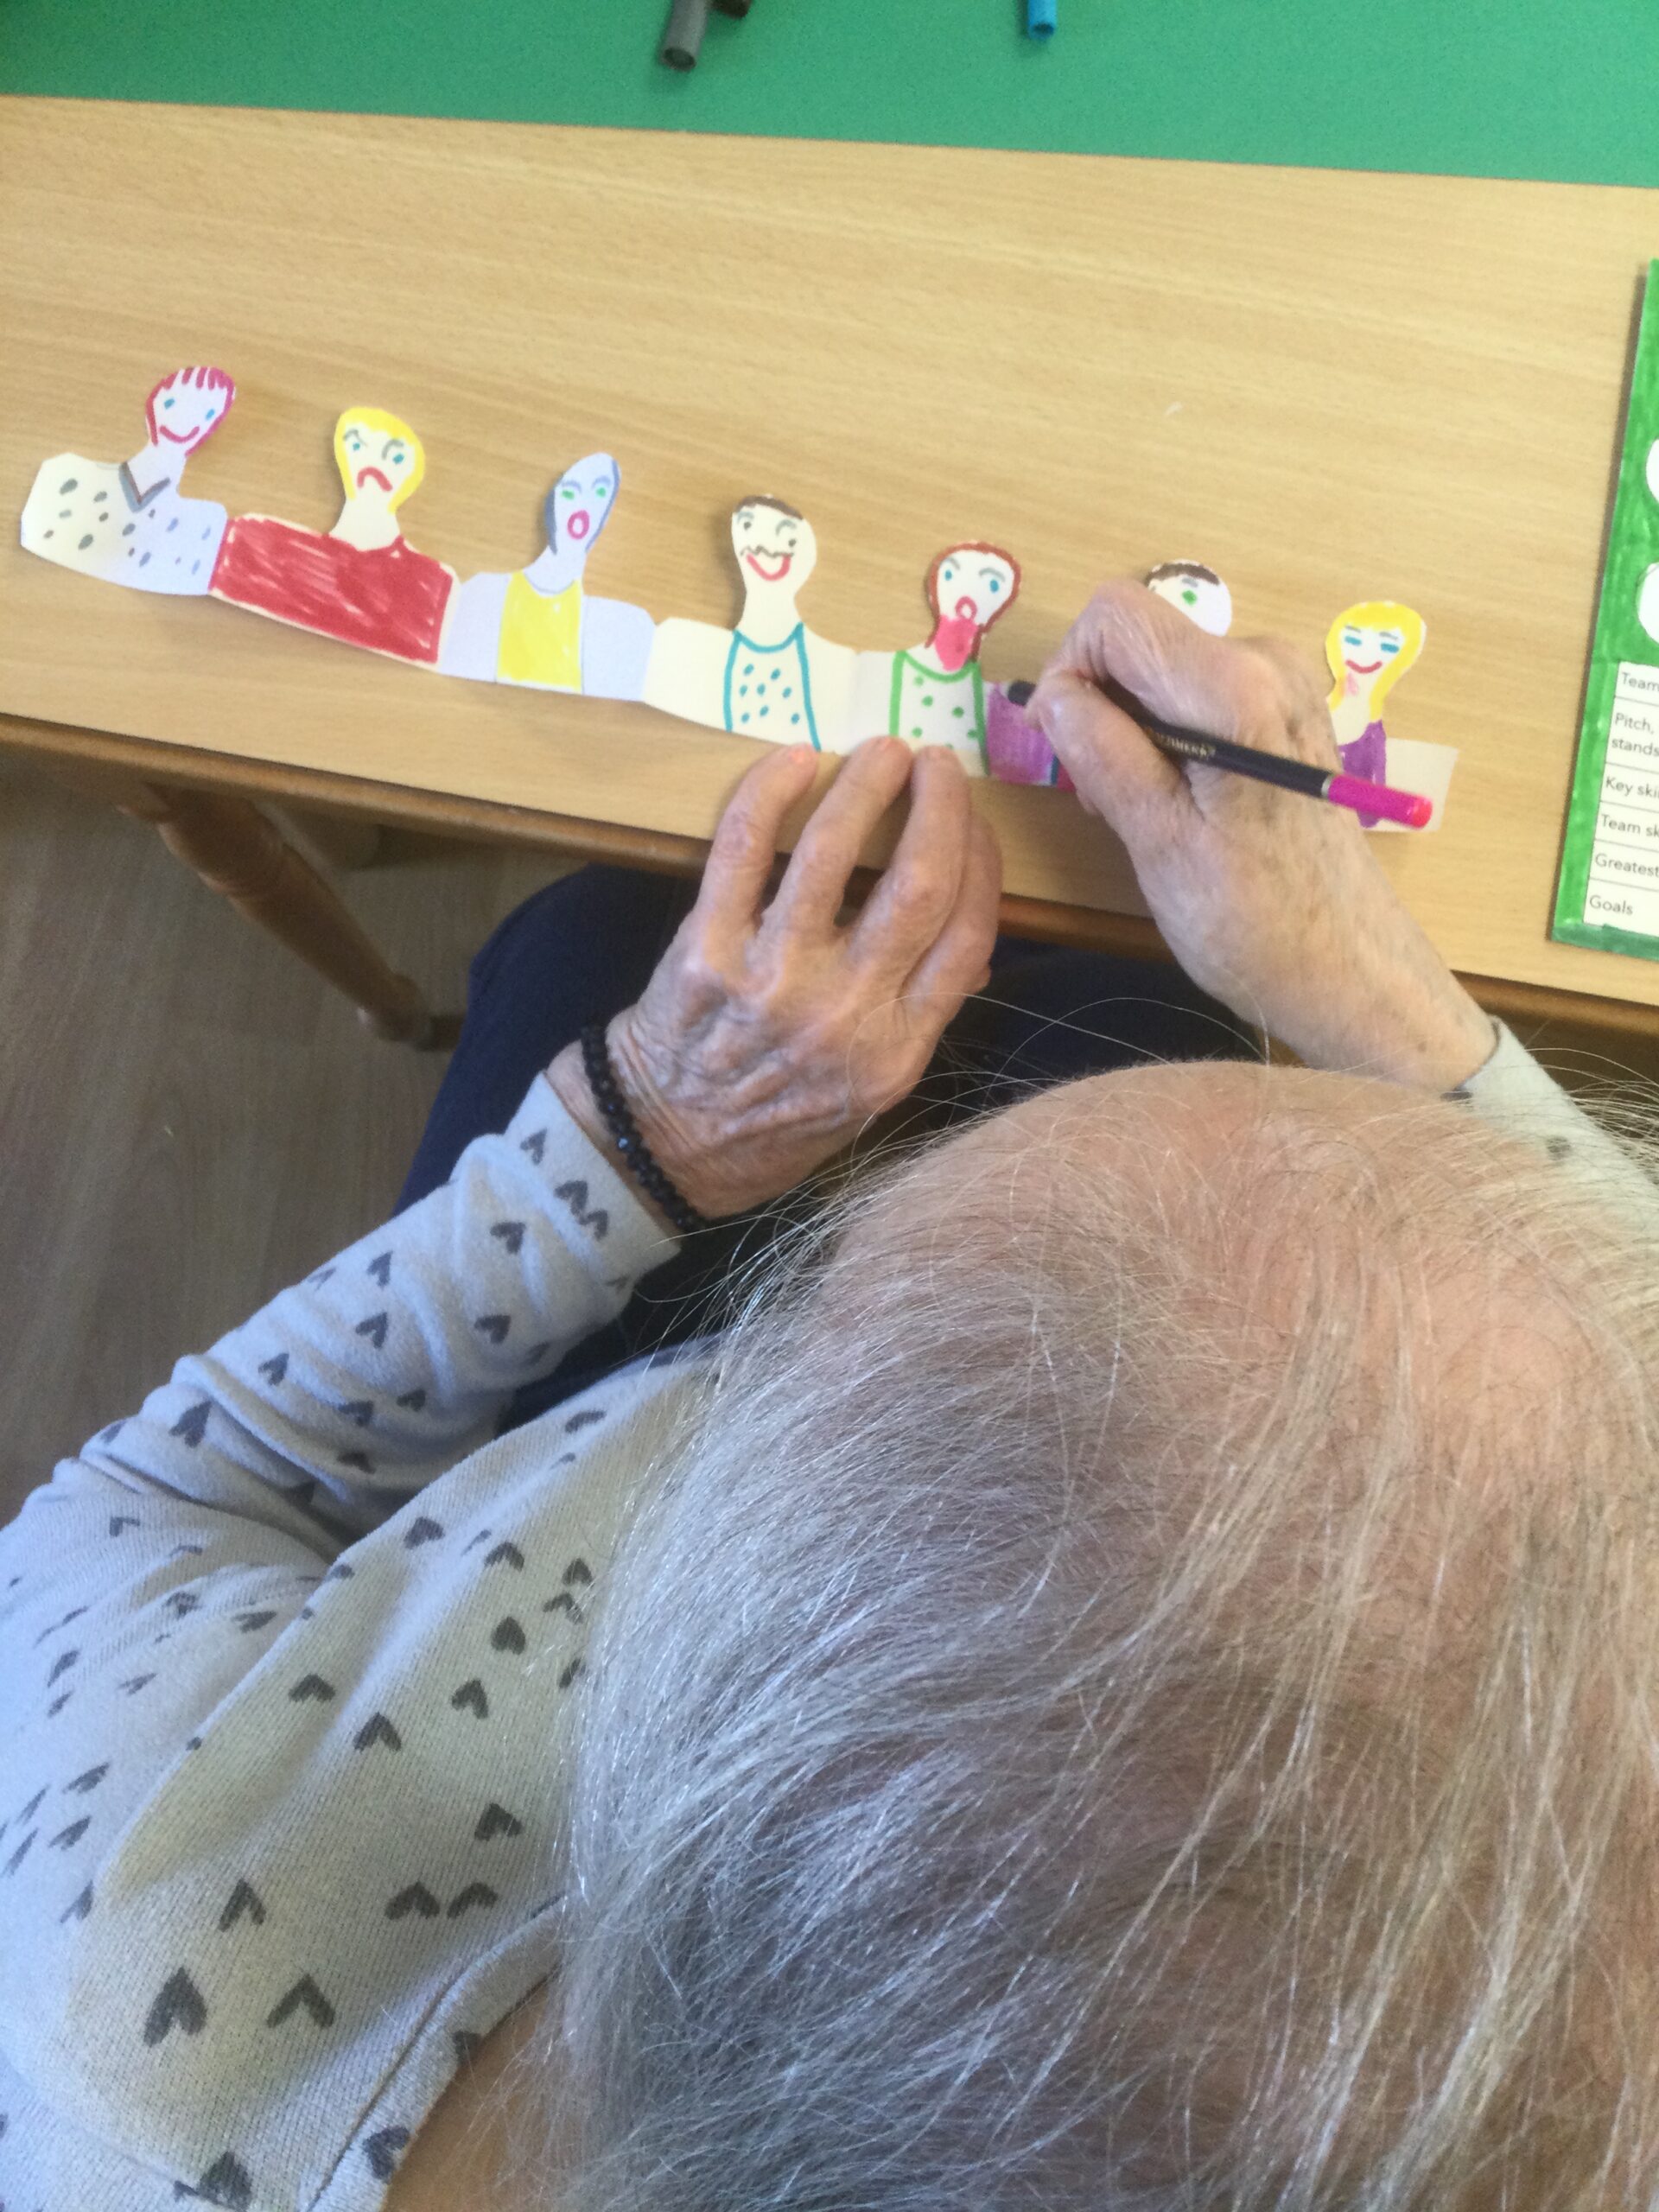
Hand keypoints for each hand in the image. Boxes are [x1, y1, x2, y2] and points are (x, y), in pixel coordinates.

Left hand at [548, 737, 1001, 1219]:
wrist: (667, 1145)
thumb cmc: (777, 1118)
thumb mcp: (870, 1096)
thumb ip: (919, 1019)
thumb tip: (970, 946)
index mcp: (897, 1048)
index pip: (968, 935)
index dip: (983, 864)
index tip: (977, 824)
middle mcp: (845, 1014)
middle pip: (919, 886)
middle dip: (939, 808)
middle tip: (937, 764)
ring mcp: (773, 980)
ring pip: (836, 855)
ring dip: (866, 786)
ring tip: (882, 751)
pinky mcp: (707, 951)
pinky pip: (743, 852)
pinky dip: (770, 794)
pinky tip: (795, 760)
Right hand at [1029, 581, 1496, 1090]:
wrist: (1348, 969)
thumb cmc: (1252, 920)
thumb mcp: (1156, 841)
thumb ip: (1101, 752)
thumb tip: (1053, 694)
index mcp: (1232, 686)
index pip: (1114, 616)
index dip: (1071, 672)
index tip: (1072, 749)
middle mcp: (1265, 661)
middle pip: (1138, 641)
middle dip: (1101, 708)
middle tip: (1107, 800)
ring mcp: (1282, 683)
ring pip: (1162, 671)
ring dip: (1131, 731)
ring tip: (1145, 814)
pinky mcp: (1286, 711)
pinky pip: (1197, 696)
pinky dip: (1170, 739)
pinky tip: (1181, 805)